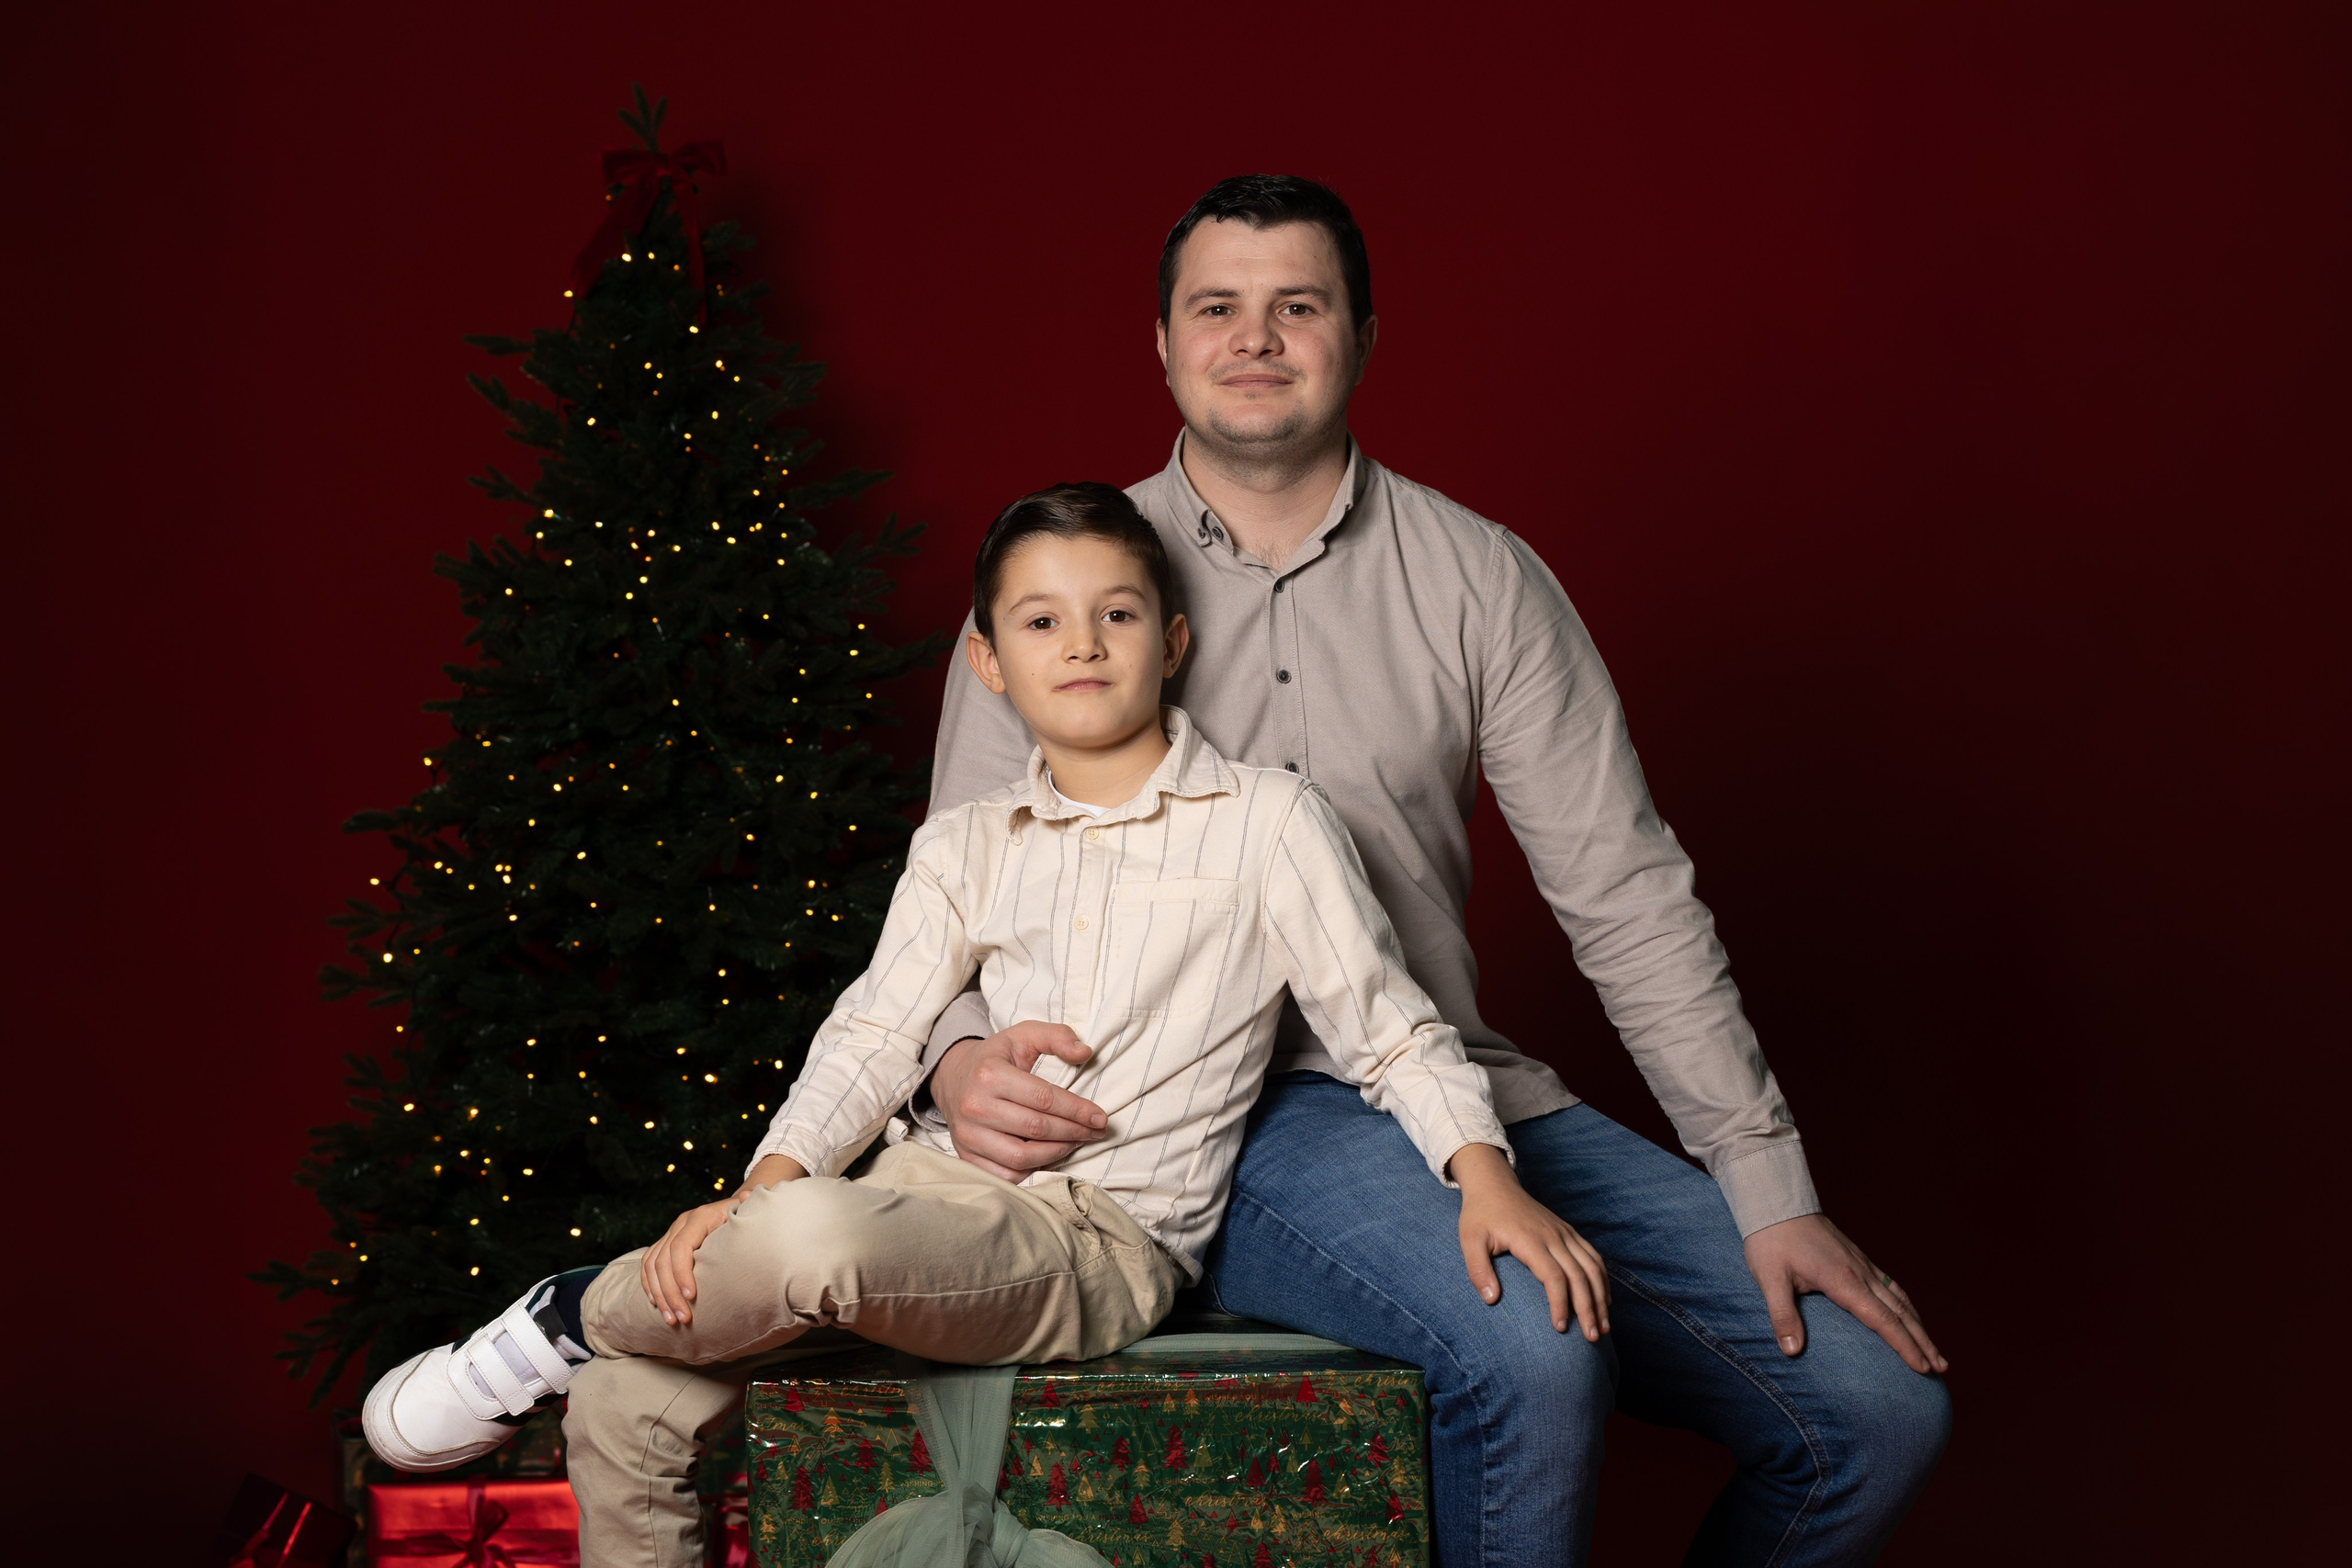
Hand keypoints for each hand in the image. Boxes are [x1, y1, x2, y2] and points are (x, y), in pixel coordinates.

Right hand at [640, 1153, 803, 1326]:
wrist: (734, 1208)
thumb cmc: (744, 1217)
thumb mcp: (747, 1213)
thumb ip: (748, 1208)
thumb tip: (748, 1196)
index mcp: (700, 1217)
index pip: (681, 1246)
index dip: (682, 1272)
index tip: (691, 1297)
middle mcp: (681, 1223)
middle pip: (663, 1260)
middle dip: (671, 1293)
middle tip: (683, 1318)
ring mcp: (671, 1232)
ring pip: (652, 1265)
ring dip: (660, 1295)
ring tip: (671, 1319)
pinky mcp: (665, 1243)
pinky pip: (648, 1264)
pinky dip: (650, 1285)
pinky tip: (656, 1304)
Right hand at [931, 1022, 1109, 1182]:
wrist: (953, 1077)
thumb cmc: (995, 1058)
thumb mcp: (1024, 1035)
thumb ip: (1057, 1036)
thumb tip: (1084, 1052)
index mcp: (990, 1074)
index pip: (1044, 1098)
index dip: (1077, 1110)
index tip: (1100, 1117)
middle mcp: (975, 1107)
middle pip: (1036, 1129)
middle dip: (1074, 1132)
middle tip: (1096, 1131)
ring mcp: (968, 1135)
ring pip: (1022, 1157)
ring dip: (1057, 1152)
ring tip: (1076, 1142)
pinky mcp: (966, 1156)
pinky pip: (1006, 1175)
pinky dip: (1032, 1170)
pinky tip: (1048, 1155)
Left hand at [1450, 1142, 1611, 1340]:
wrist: (1494, 1184)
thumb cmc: (1480, 1215)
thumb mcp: (1469, 1240)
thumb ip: (1478, 1270)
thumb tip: (1491, 1300)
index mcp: (1530, 1239)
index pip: (1553, 1276)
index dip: (1560, 1303)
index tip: (1560, 1328)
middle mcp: (1553, 1236)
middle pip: (1580, 1275)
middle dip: (1589, 1308)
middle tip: (1592, 1338)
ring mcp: (1564, 1233)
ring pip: (1592, 1266)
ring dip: (1601, 1297)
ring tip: (1603, 1326)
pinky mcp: (1568, 1231)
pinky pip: (1593, 1256)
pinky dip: (1602, 1279)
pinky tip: (1604, 1300)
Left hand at [1743, 1213, 1946, 1373]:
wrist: (1776, 1203)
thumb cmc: (1771, 1241)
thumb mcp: (1769, 1277)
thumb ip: (1782, 1314)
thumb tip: (1791, 1351)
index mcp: (1843, 1280)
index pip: (1883, 1319)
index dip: (1904, 1345)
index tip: (1922, 1367)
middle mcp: (1861, 1273)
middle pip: (1901, 1312)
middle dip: (1923, 1342)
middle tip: (1942, 1368)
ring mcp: (1862, 1265)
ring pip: (1900, 1299)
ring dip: (1919, 1326)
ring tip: (1934, 1351)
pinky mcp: (1858, 1260)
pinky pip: (1891, 1286)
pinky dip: (1906, 1307)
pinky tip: (1909, 1317)